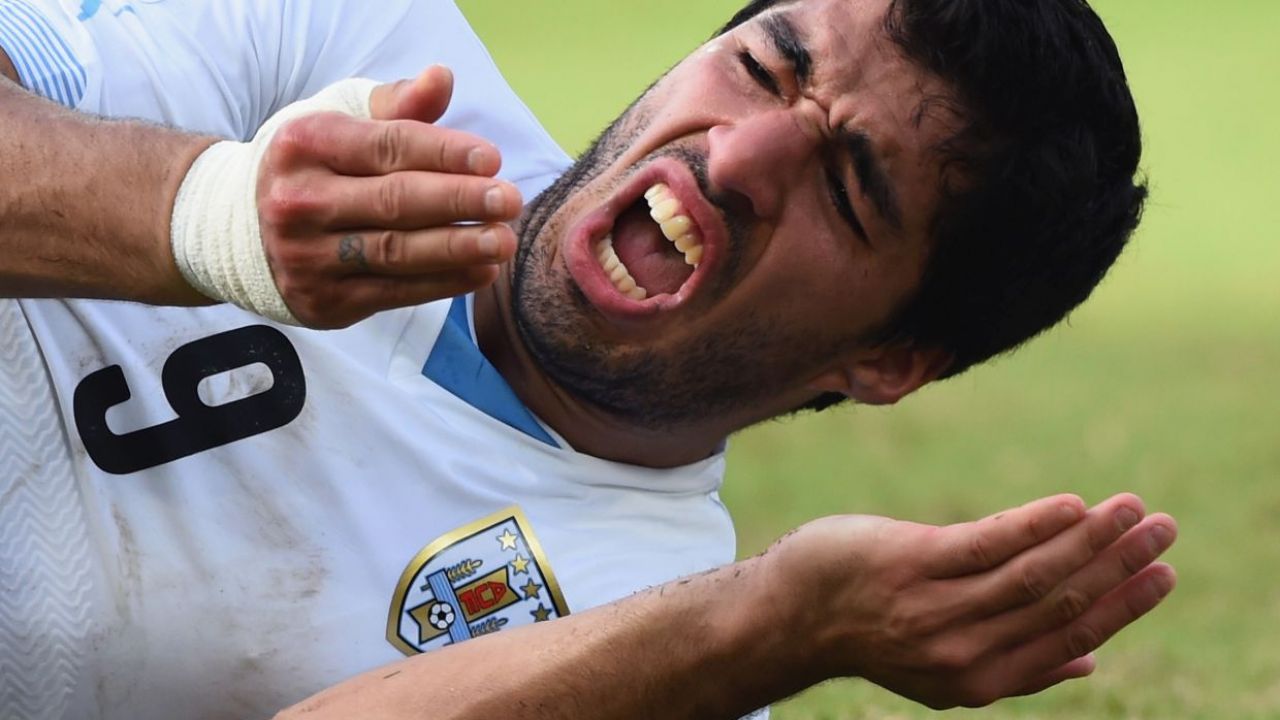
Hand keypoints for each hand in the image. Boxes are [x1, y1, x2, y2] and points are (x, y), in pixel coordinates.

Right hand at [256, 66, 521, 327]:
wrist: (243, 231)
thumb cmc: (312, 166)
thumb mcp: (342, 122)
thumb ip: (397, 105)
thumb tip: (442, 78)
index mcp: (305, 144)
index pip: (387, 147)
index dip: (445, 153)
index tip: (493, 160)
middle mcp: (299, 201)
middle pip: (396, 201)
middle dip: (461, 201)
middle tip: (510, 200)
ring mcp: (308, 256)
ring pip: (397, 252)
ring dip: (459, 248)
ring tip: (504, 240)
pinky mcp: (325, 301)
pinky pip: (395, 292)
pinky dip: (443, 283)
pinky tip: (481, 270)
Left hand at [762, 493, 1176, 708]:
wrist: (792, 613)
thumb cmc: (878, 628)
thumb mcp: (946, 667)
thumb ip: (1017, 665)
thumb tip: (1091, 663)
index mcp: (981, 680)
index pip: (1071, 641)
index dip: (1124, 608)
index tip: (1164, 573)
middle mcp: (962, 651)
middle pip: (1061, 605)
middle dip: (1120, 567)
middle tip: (1164, 529)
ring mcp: (935, 607)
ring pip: (1032, 574)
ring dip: (1090, 539)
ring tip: (1131, 509)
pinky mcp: (910, 563)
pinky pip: (985, 544)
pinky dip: (1035, 525)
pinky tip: (1072, 505)